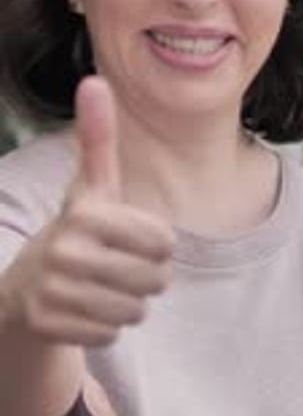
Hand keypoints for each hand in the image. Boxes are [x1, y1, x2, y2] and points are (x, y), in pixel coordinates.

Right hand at [5, 76, 173, 345]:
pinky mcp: (48, 326)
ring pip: (135, 311)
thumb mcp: (91, 187)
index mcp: (85, 214)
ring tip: (101, 287)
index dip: (156, 244)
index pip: (165, 243)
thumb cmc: (77, 231)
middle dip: (146, 278)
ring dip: (127, 304)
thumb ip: (98, 139)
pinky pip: (111, 335)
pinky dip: (104, 327)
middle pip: (155, 281)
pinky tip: (83, 309)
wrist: (24, 285)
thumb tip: (94, 80)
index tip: (129, 238)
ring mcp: (53, 291)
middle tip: (116, 268)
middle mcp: (65, 251)